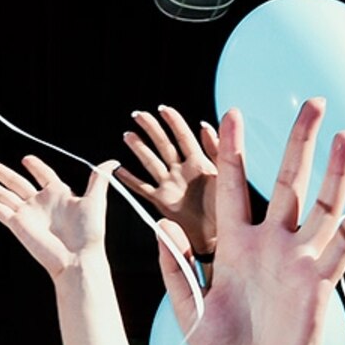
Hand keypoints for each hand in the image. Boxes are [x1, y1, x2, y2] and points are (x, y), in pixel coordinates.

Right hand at [0, 155, 112, 280]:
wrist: (78, 258)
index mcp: (59, 194)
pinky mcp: (17, 225)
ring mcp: (27, 214)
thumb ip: (99, 179)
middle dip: (2, 173)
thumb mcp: (95, 200)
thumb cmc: (90, 232)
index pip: (44, 175)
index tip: (26, 159)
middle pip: (17, 183)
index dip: (36, 167)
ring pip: (4, 195)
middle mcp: (40, 203)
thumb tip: (112, 161)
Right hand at [121, 107, 221, 259]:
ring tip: (128, 135)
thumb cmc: (225, 209)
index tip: (162, 108)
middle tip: (138, 115)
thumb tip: (206, 125)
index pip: (183, 136)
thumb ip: (216, 150)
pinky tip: (118, 171)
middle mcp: (181, 171)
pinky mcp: (161, 201)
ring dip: (139, 148)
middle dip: (150, 129)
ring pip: (151, 162)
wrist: (217, 236)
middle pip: (163, 145)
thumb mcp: (224, 175)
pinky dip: (130, 180)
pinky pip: (142, 188)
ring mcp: (170, 185)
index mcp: (198, 163)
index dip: (173, 121)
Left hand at [152, 104, 344, 344]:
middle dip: (299, 142)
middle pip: (287, 181)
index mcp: (234, 247)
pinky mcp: (320, 281)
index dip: (230, 152)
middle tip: (312, 102)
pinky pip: (343, 243)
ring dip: (335, 169)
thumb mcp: (188, 310)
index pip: (231, 188)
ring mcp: (298, 260)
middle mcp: (270, 245)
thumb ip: (175, 268)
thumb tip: (161, 225)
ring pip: (322, 204)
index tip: (229, 113)